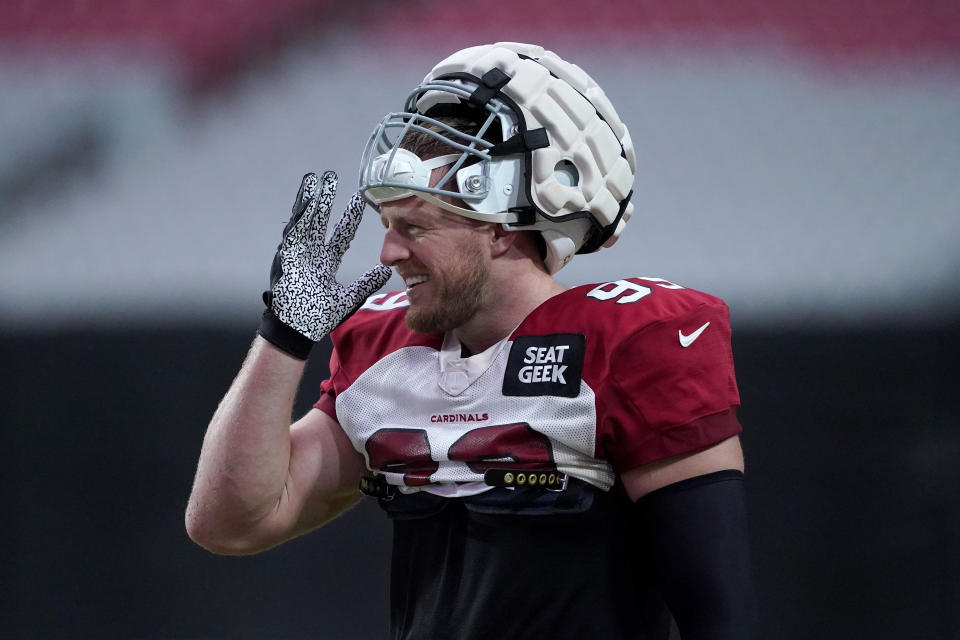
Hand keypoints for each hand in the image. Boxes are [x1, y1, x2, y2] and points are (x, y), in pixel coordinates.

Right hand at [258, 171, 391, 358]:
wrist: (298, 330)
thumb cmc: (318, 317)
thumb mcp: (349, 297)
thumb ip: (366, 283)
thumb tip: (386, 271)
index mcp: (326, 262)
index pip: (341, 234)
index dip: (349, 217)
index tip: (358, 199)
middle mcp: (313, 254)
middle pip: (320, 220)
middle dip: (325, 200)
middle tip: (331, 177)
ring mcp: (299, 254)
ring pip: (305, 221)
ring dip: (309, 201)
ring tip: (314, 180)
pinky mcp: (286, 257)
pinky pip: (292, 232)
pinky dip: (298, 217)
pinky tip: (304, 201)